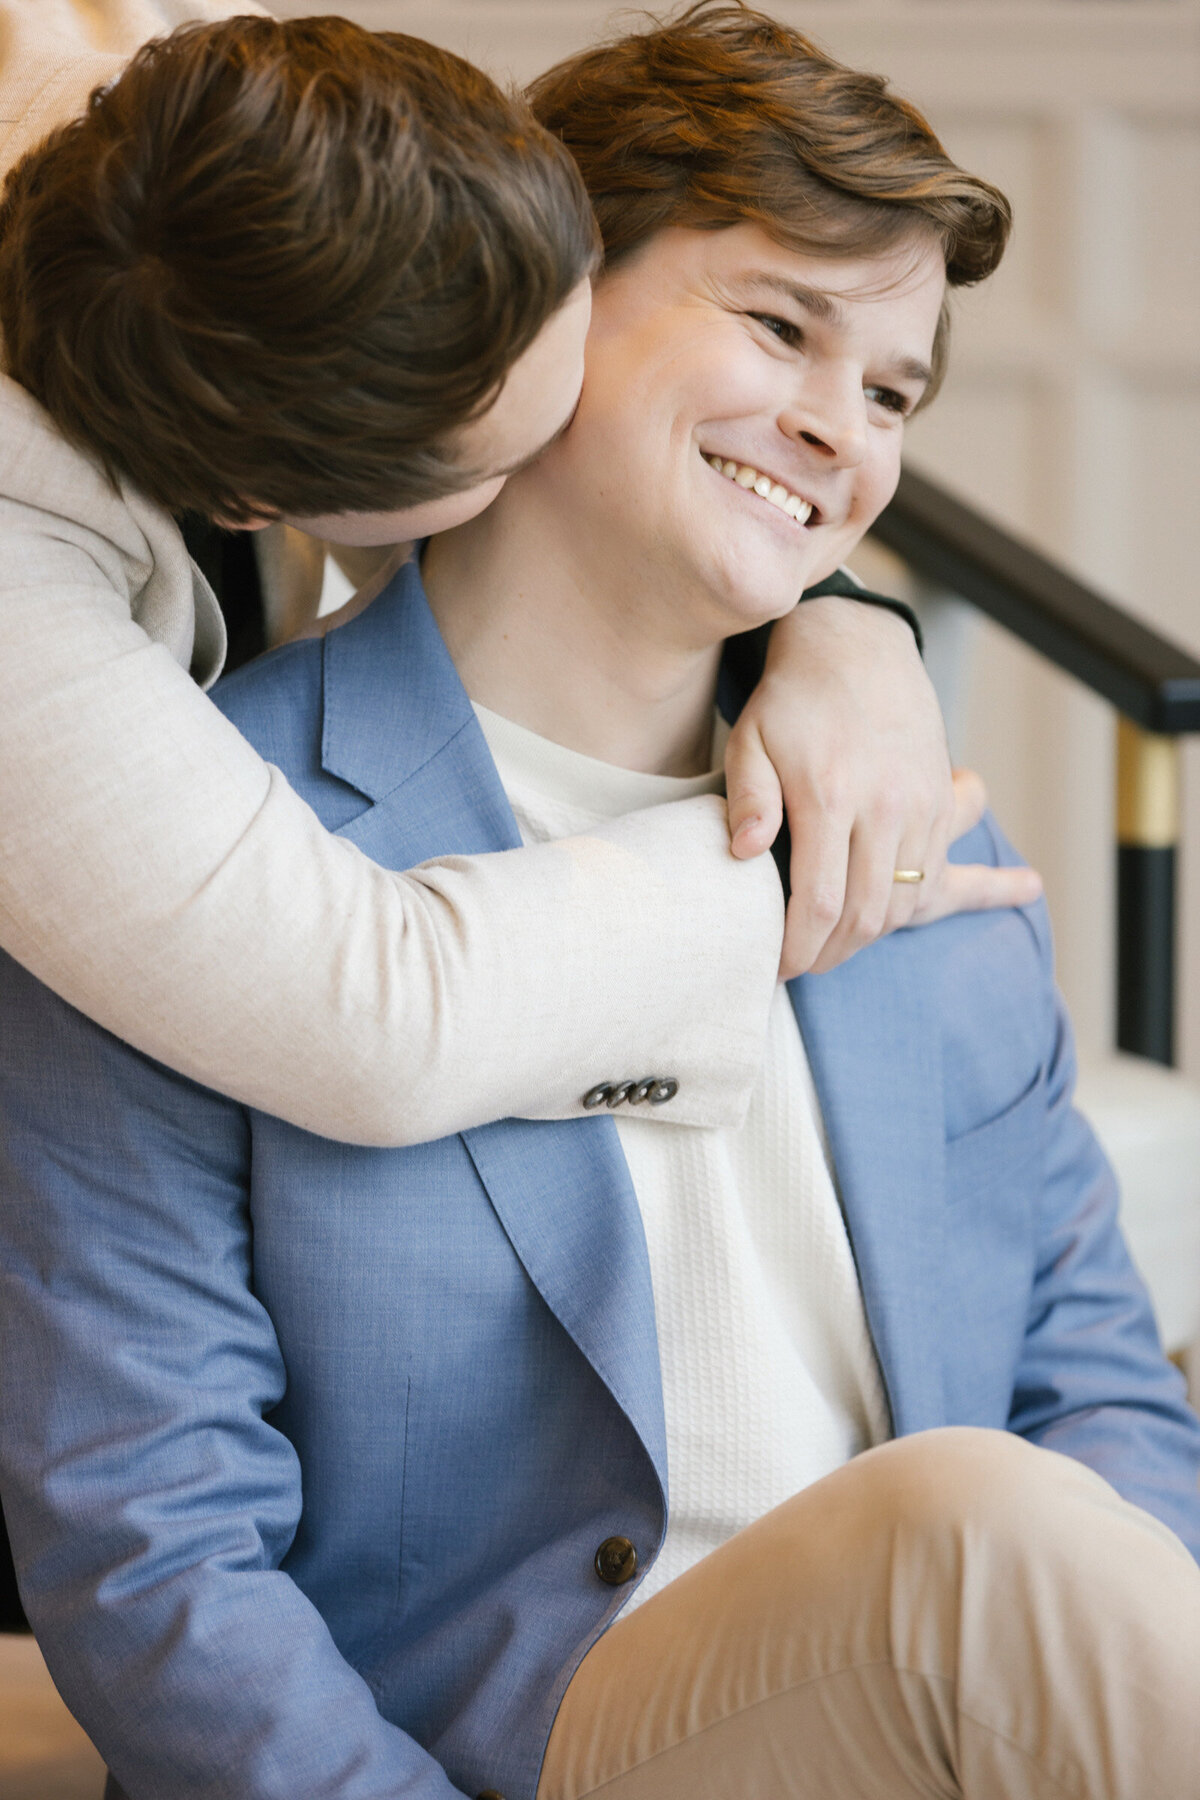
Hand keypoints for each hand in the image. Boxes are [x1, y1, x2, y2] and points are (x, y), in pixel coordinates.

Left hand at [724, 596, 1040, 978]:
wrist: (859, 648)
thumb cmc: (792, 700)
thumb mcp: (751, 740)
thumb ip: (748, 799)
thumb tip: (742, 854)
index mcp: (831, 794)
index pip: (820, 902)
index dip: (797, 947)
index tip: (776, 965)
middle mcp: (885, 805)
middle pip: (866, 915)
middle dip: (830, 954)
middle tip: (800, 965)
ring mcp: (920, 805)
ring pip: (903, 904)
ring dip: (867, 937)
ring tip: (829, 946)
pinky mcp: (939, 803)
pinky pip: (931, 878)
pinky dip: (901, 909)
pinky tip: (869, 917)